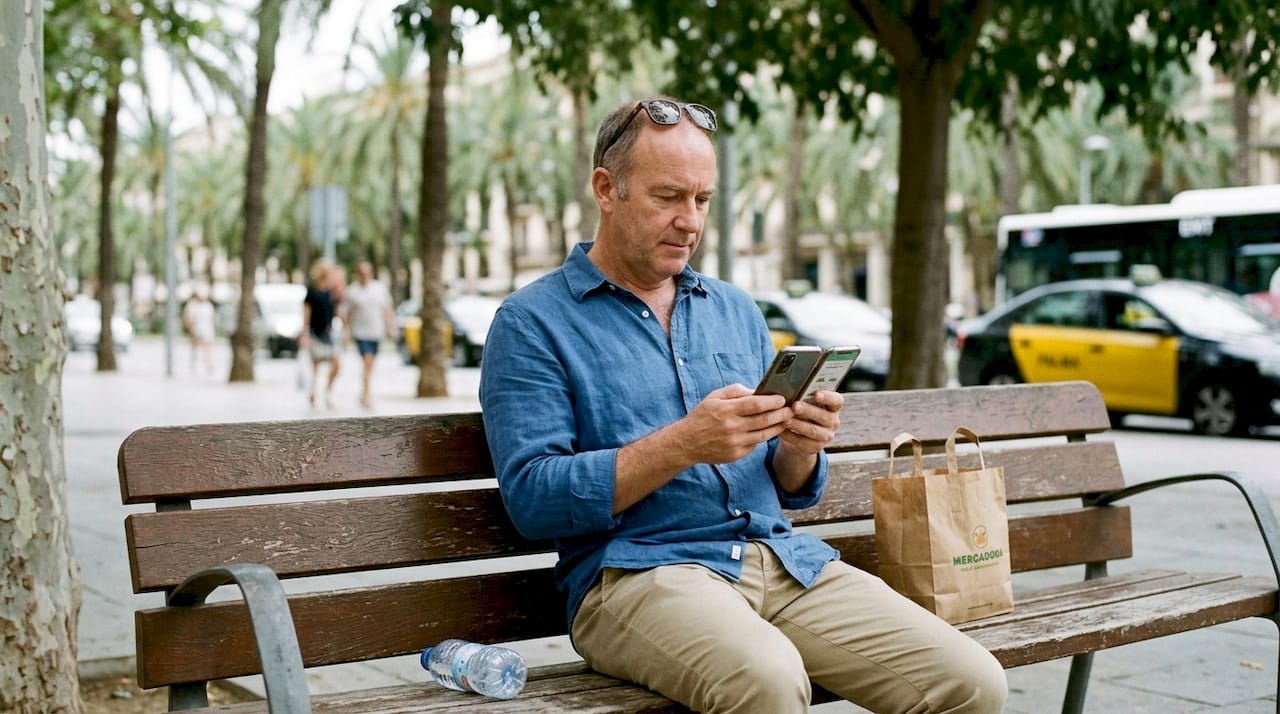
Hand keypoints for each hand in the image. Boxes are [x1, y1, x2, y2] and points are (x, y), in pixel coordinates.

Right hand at [676, 384, 792, 464]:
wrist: (687, 443)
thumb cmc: (702, 416)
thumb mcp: (714, 397)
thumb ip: (736, 391)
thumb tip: (757, 390)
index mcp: (726, 410)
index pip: (755, 404)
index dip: (772, 401)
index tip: (782, 398)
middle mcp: (731, 427)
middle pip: (764, 420)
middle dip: (781, 414)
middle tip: (791, 409)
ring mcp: (734, 443)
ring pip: (764, 434)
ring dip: (778, 427)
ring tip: (786, 420)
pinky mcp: (736, 455)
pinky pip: (755, 444)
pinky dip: (764, 436)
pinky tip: (770, 430)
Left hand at [777, 390, 842, 456]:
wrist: (800, 432)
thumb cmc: (803, 410)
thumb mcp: (806, 401)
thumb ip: (804, 395)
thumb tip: (789, 388)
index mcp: (834, 406)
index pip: (836, 400)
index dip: (827, 397)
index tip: (816, 394)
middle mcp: (833, 421)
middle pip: (823, 416)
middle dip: (807, 411)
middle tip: (794, 406)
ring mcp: (826, 435)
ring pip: (812, 430)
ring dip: (798, 425)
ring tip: (785, 420)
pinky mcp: (816, 447)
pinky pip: (803, 442)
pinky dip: (790, 436)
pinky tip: (780, 430)